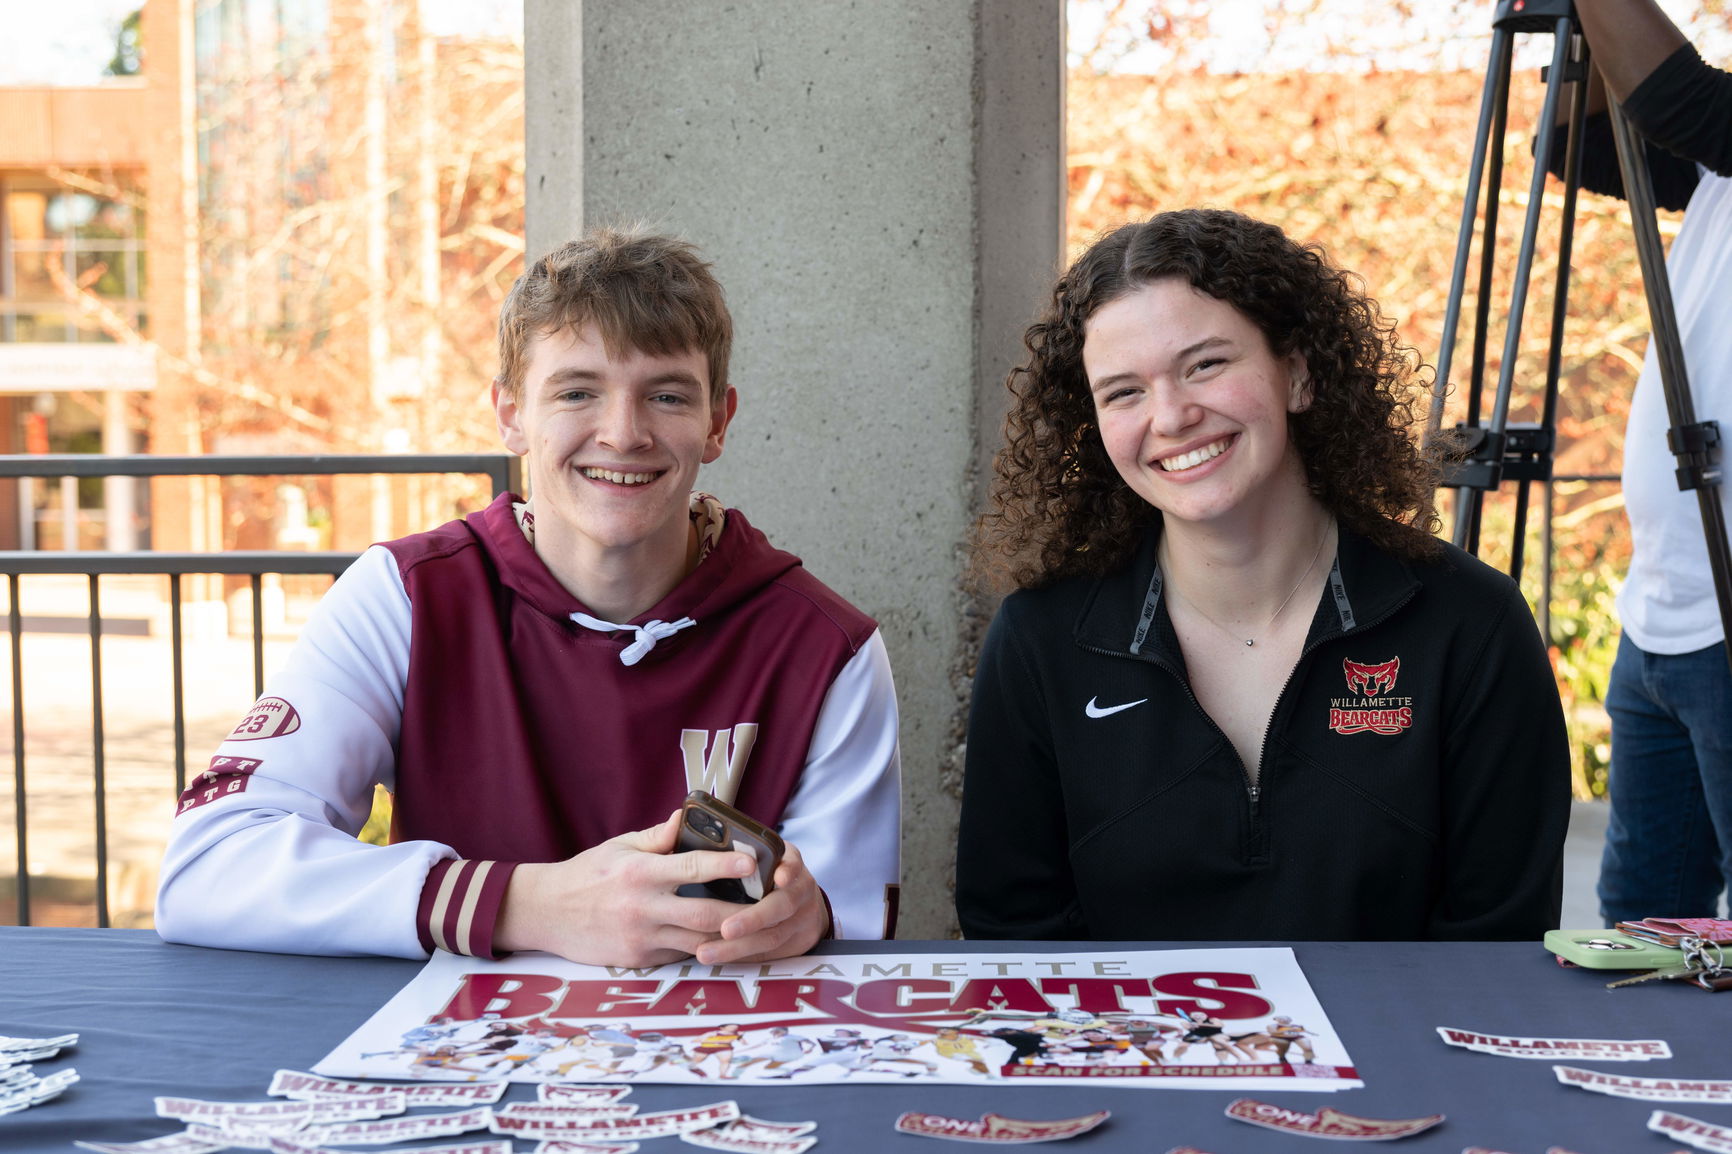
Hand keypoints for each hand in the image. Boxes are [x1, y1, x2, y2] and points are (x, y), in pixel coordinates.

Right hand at [493, 810, 769, 966]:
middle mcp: (644, 908)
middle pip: (705, 914)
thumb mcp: (620, 847)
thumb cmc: (587, 874)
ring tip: (754, 925)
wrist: (547, 913)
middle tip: (768, 904)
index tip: (751, 862)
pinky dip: (701, 947)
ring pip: (698, 942)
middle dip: (741, 913)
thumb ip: (658, 837)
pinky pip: (679, 955)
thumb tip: (688, 816)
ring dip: (727, 936)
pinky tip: (720, 939)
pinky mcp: (639, 960)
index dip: (725, 866)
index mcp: (642, 874)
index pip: (692, 868)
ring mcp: (642, 938)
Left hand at [692, 840, 830, 964]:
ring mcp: (802, 916)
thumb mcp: (742, 846)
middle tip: (726, 928)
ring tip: (705, 952)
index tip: (778, 877)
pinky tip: (717, 958)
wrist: (794, 898)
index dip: (786, 869)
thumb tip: (676, 818)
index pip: (790, 861)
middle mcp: (799, 886)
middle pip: (783, 904)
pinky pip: (768, 954)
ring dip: (739, 946)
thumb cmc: (750, 868)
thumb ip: (701, 835)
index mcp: (785, 857)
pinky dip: (742, 957)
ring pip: (772, 936)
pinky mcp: (796, 941)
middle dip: (754, 917)